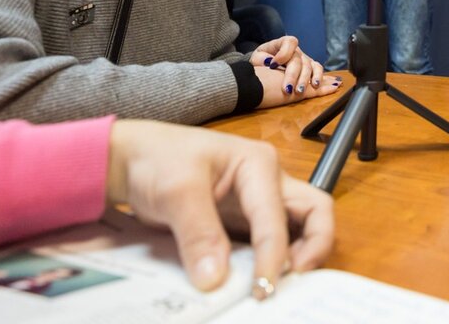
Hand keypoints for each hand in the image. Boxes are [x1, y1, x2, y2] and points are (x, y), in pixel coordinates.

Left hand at [106, 120, 334, 295]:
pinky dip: (273, 262)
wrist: (132, 159)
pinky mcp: (245, 222)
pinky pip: (270, 243)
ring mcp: (259, 203)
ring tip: (280, 285)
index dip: (273, 255)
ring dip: (298, 256)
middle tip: (296, 281)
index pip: (277, 217)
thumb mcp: (176, 191)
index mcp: (259, 165)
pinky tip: (257, 282)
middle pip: (314, 212)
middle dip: (315, 247)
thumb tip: (216, 280)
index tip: (261, 289)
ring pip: (300, 228)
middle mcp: (268, 183)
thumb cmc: (158, 159)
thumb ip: (199, 233)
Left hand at [250, 36, 340, 104]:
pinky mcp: (310, 67)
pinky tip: (315, 86)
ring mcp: (305, 58)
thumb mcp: (255, 58)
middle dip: (293, 75)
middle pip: (299, 60)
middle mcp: (296, 50)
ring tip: (300, 90)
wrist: (265, 66)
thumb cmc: (261, 61)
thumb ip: (259, 58)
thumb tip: (268, 62)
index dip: (283, 53)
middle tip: (287, 89)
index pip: (289, 43)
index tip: (272, 65)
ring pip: (310, 66)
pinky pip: (318, 69)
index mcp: (283, 43)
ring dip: (306, 79)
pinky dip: (319, 77)